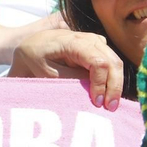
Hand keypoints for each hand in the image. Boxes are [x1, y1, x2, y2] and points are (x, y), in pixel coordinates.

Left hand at [8, 28, 124, 108]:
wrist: (31, 44)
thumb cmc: (34, 58)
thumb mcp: (46, 72)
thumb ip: (70, 79)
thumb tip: (94, 90)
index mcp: (72, 41)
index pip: (98, 62)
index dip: (101, 83)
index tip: (96, 102)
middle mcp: (88, 38)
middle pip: (113, 61)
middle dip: (114, 86)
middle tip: (110, 108)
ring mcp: (95, 41)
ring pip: (115, 62)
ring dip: (115, 84)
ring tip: (110, 104)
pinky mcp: (97, 48)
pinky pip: (111, 62)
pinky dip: (112, 78)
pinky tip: (107, 94)